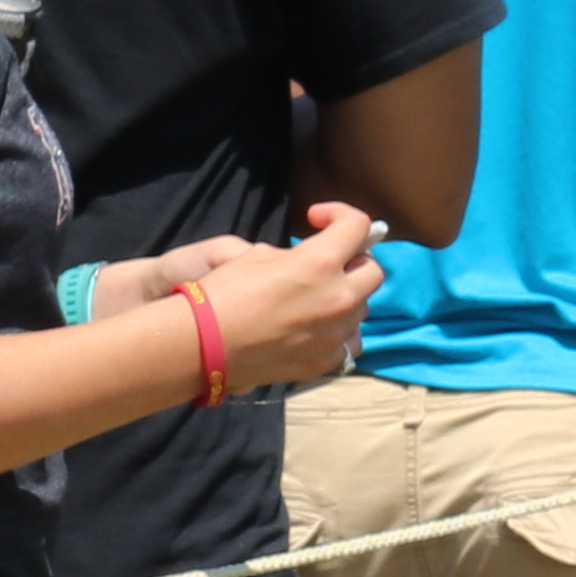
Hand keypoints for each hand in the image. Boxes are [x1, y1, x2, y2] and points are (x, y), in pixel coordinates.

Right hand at [195, 208, 386, 396]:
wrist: (202, 345)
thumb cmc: (222, 292)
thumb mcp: (256, 255)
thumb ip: (295, 255)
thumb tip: (307, 261)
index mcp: (321, 262)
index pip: (359, 226)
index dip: (340, 214)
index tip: (316, 219)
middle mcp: (339, 298)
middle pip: (372, 271)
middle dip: (354, 259)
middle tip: (328, 260)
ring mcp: (335, 334)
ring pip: (362, 308)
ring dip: (347, 296)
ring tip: (317, 297)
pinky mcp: (324, 362)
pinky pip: (348, 342)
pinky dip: (338, 331)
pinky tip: (316, 328)